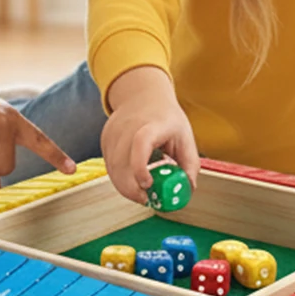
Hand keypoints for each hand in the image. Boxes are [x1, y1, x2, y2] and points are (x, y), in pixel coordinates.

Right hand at [101, 65, 199, 204]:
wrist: (143, 95)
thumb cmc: (166, 117)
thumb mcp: (185, 137)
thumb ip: (189, 164)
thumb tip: (187, 190)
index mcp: (153, 124)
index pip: (141, 143)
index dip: (140, 167)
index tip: (147, 185)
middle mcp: (129, 127)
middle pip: (121, 162)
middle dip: (132, 189)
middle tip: (147, 200)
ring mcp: (114, 132)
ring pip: (112, 169)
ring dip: (126, 186)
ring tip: (142, 190)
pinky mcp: (105, 139)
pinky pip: (109, 166)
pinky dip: (119, 177)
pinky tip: (132, 176)